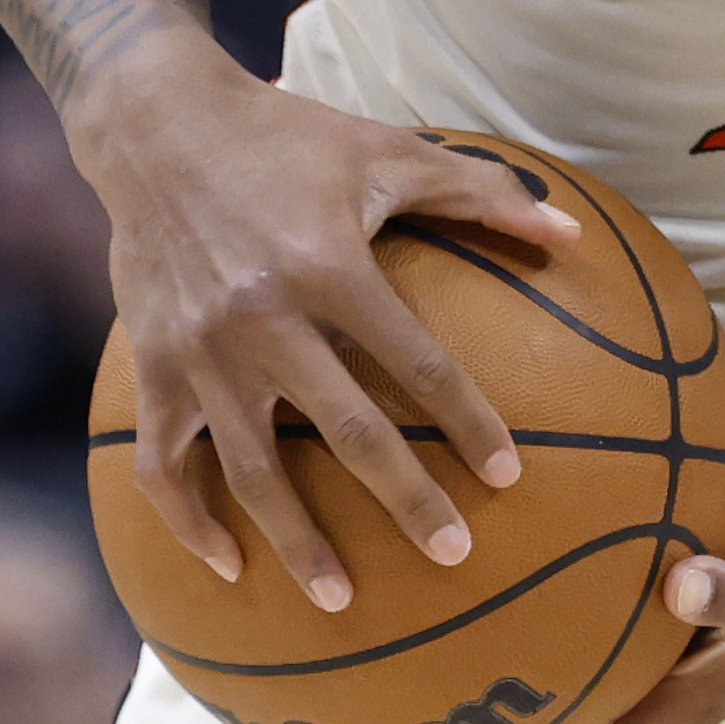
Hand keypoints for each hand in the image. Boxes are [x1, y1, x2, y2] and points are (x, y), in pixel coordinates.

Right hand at [76, 35, 582, 611]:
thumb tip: (574, 236)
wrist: (156, 122)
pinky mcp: (150, 365)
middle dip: (402, 500)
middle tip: (453, 557)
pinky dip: (189, 521)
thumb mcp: (390, 152)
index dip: (466, 421)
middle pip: (343, 430)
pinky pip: (163, 464)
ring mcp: (198, 350)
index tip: (506, 476)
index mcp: (328, 265)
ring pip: (251, 468)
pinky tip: (228, 564)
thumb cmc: (290, 138)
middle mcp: (262, 316)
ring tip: (341, 600)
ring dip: (295, 541)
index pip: (415, 362)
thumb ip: (482, 194)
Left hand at [416, 471, 724, 723]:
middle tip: (402, 721)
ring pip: (568, 667)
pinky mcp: (661, 579)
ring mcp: (657, 633)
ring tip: (429, 639)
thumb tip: (676, 586)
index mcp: (679, 703)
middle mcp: (657, 678)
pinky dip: (543, 585)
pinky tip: (501, 538)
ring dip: (509, 667)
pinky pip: (589, 595)